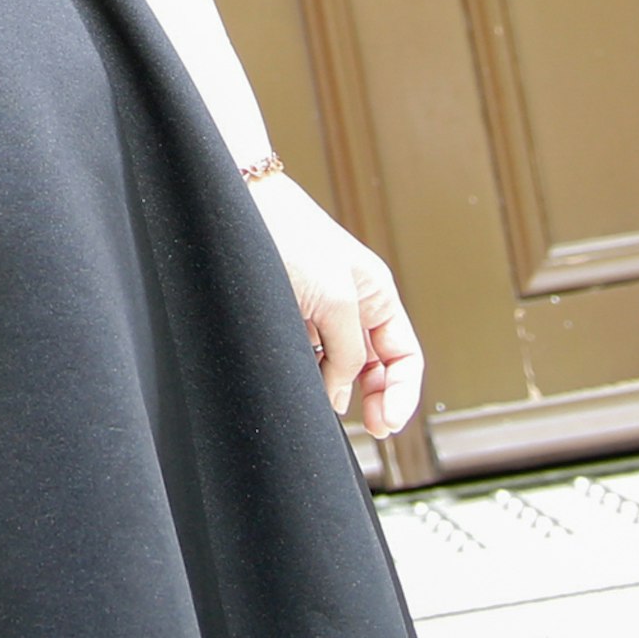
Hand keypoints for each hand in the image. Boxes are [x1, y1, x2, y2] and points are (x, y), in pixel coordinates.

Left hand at [249, 171, 423, 437]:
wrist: (233, 208)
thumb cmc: (288, 237)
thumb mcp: (334, 298)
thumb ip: (347, 351)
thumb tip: (341, 396)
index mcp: (376, 295)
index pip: (404, 357)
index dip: (402, 394)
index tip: (386, 424)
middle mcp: (352, 307)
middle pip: (377, 368)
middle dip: (377, 400)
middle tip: (369, 429)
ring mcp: (319, 314)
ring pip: (341, 369)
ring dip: (340, 392)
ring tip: (326, 406)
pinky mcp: (288, 320)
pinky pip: (309, 360)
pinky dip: (311, 379)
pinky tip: (303, 389)